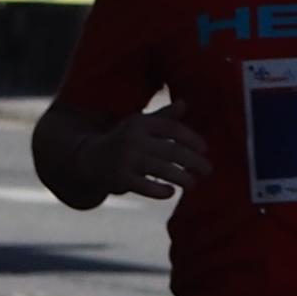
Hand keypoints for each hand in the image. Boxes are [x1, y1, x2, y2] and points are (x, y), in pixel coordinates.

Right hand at [96, 103, 211, 199]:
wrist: (88, 159)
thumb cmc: (123, 140)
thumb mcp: (139, 125)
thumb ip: (163, 117)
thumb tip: (184, 103)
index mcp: (139, 123)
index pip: (172, 129)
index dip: (191, 139)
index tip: (204, 149)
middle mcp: (132, 139)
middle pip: (172, 151)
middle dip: (194, 162)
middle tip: (208, 170)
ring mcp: (125, 160)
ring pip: (163, 170)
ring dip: (183, 178)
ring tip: (193, 184)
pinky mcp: (120, 179)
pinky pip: (146, 187)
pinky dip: (161, 191)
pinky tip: (171, 192)